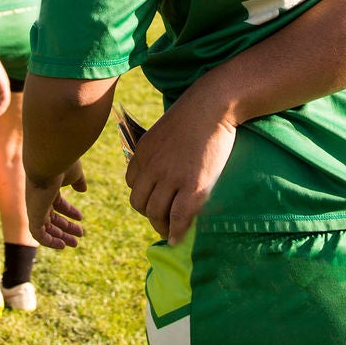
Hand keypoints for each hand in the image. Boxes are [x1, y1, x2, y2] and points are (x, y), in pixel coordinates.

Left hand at [26, 161, 87, 249]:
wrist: (47, 162)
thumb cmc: (61, 164)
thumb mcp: (74, 173)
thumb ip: (78, 181)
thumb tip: (83, 190)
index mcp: (48, 188)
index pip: (58, 204)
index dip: (70, 212)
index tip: (81, 218)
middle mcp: (39, 199)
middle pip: (52, 218)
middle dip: (66, 228)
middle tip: (80, 235)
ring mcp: (35, 208)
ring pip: (46, 228)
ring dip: (60, 237)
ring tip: (74, 243)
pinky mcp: (33, 216)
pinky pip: (38, 235)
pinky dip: (49, 242)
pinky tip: (61, 245)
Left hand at [126, 95, 236, 243]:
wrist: (213, 105)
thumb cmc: (194, 114)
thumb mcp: (163, 130)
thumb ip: (158, 150)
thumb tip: (163, 166)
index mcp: (142, 154)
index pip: (132, 184)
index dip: (143, 195)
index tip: (155, 200)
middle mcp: (151, 168)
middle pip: (139, 203)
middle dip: (149, 214)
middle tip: (162, 219)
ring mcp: (171, 178)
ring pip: (156, 213)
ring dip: (161, 226)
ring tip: (170, 231)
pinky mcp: (193, 186)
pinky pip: (178, 217)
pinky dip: (176, 232)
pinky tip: (178, 239)